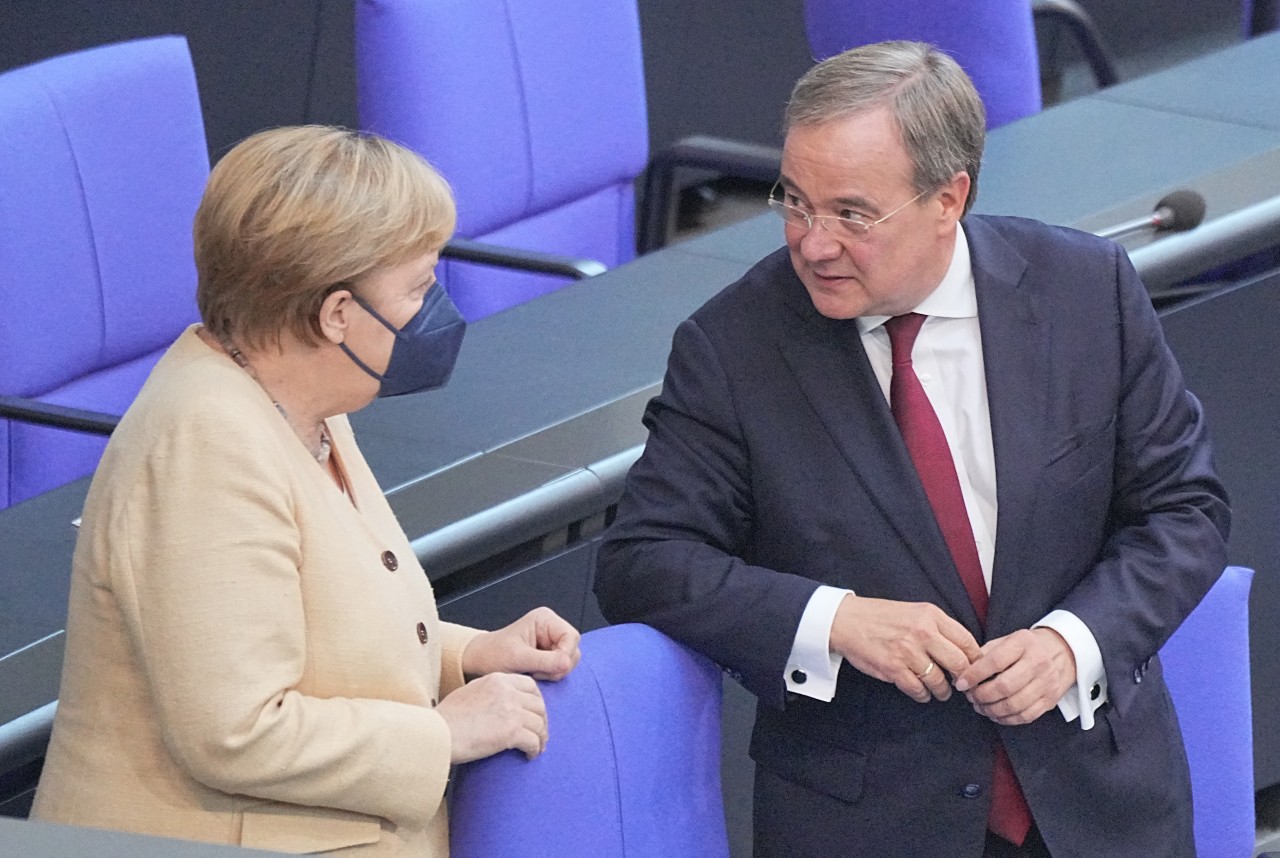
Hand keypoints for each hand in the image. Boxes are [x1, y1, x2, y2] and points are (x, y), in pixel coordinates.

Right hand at [436, 672, 548, 763]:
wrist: (437, 733)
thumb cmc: (446, 718)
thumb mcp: (468, 693)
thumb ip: (487, 693)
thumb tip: (496, 705)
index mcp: (497, 680)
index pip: (530, 685)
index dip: (536, 701)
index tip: (535, 713)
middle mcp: (508, 692)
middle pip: (539, 705)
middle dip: (542, 720)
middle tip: (539, 733)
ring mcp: (511, 711)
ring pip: (539, 724)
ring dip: (541, 737)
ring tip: (537, 748)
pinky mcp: (511, 732)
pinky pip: (533, 741)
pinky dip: (534, 750)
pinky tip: (529, 756)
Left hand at [461, 607, 581, 680]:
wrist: (480, 661)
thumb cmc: (493, 654)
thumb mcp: (517, 658)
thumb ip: (544, 661)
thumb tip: (567, 664)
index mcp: (545, 620)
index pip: (571, 637)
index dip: (565, 654)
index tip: (549, 668)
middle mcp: (551, 628)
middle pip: (572, 649)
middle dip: (558, 665)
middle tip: (536, 671)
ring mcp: (551, 642)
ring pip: (569, 661)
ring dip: (554, 671)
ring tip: (533, 672)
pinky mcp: (550, 655)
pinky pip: (561, 667)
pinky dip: (551, 674)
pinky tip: (535, 674)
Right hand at [829, 594, 981, 702]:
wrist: (847, 620)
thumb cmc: (880, 616)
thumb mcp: (915, 611)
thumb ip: (938, 627)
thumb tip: (962, 650)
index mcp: (931, 615)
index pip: (967, 641)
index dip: (974, 660)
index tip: (974, 669)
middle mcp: (922, 632)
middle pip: (959, 664)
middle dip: (962, 679)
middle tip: (960, 684)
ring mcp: (907, 651)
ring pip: (939, 681)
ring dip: (942, 691)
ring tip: (940, 691)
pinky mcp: (893, 668)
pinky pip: (918, 690)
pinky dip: (923, 695)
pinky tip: (922, 693)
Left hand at [954, 628, 1075, 725]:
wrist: (1063, 651)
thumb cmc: (1027, 647)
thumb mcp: (1006, 641)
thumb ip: (983, 655)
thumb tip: (959, 675)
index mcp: (1023, 643)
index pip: (995, 661)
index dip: (974, 675)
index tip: (961, 684)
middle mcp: (1038, 662)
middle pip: (1005, 686)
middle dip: (981, 695)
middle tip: (970, 697)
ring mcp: (1047, 683)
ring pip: (1015, 705)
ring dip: (991, 710)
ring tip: (980, 706)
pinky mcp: (1051, 700)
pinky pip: (1026, 716)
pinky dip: (1007, 719)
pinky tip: (995, 714)